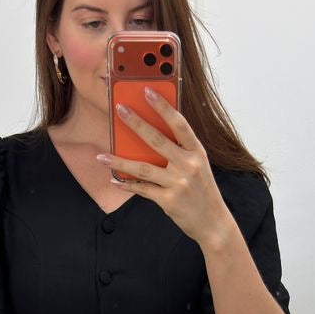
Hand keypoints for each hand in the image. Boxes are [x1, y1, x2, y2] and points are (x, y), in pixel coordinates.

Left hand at [95, 89, 230, 247]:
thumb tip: (148, 135)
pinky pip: (143, 189)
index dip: (163, 107)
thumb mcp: (198, 166)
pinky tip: (114, 180)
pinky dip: (127, 185)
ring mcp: (179, 184)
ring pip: (143, 168)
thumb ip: (179, 151)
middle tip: (120, 110)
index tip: (147, 91)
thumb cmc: (202, 190)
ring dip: (119, 162)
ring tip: (101, 156)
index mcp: (197, 152)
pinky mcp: (169, 201)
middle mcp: (189, 165)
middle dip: (136, 123)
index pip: (179, 124)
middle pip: (157, 140)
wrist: (213, 223)